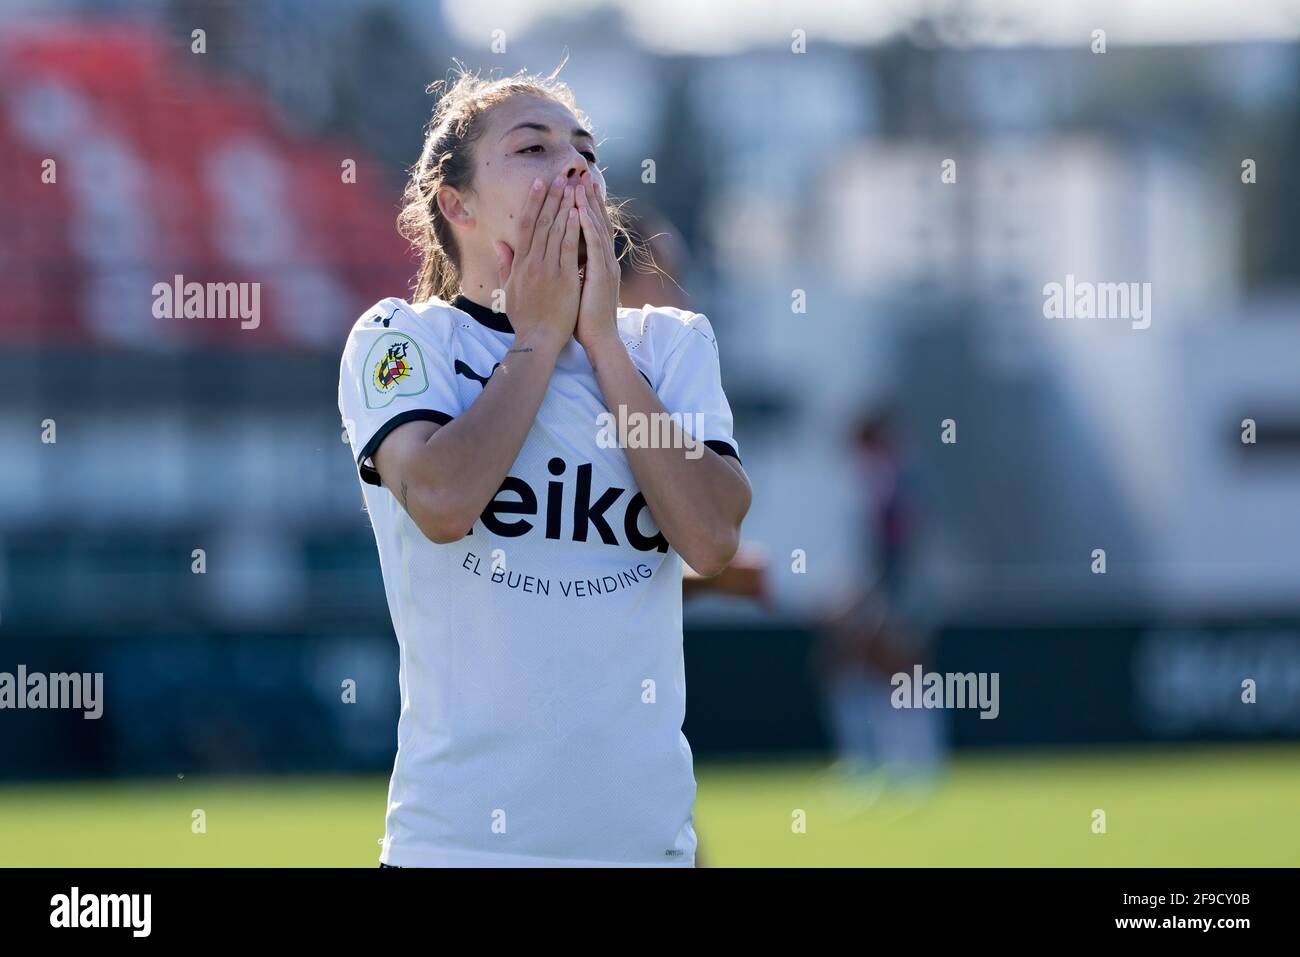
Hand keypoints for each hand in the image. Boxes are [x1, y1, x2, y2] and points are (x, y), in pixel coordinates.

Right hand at [492, 174, 580, 350]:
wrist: (538, 339)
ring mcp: (547, 269)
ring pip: (556, 230)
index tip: (540, 184)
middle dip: (551, 197)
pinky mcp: (563, 278)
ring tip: (572, 187)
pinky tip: (578, 212)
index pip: (527, 226)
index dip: (534, 203)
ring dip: (564, 206)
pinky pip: (568, 247)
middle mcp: (532, 262)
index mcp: (520, 263)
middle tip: (560, 176)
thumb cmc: (525, 318)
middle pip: (542, 222)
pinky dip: (573, 228)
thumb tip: (499, 243)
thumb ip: (506, 265)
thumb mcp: (509, 290)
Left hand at [573, 168, 620, 352]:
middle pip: (597, 222)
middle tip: (580, 174)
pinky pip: (594, 245)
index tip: (575, 188)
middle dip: (588, 198)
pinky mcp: (601, 275)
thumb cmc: (583, 319)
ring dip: (588, 205)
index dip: (584, 208)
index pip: (591, 229)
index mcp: (598, 264)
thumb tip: (558, 259)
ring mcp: (605, 266)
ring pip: (597, 228)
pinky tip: (580, 210)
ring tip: (579, 183)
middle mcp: (605, 261)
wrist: (599, 340)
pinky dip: (588, 226)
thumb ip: (567, 270)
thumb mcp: (573, 289)